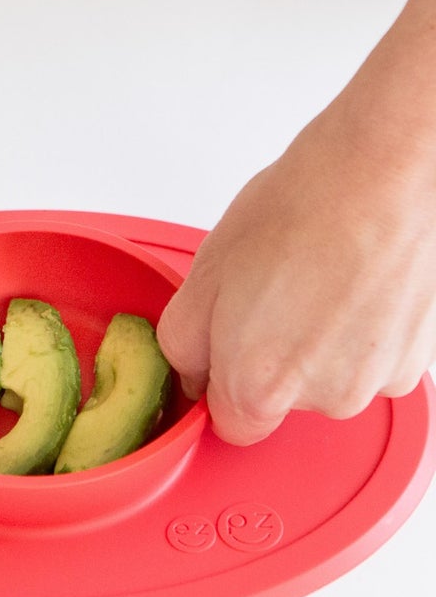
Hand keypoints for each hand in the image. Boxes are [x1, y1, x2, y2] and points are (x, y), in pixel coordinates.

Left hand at [157, 101, 435, 444]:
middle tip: (275, 293)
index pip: (230, 426)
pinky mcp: (414, 360)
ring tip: (319, 280)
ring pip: (328, 380)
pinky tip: (354, 285)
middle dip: (271, 358)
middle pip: (282, 402)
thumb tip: (192, 374)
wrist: (385, 171)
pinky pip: (370, 361)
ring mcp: (374, 382)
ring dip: (318, 344)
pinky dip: (360, 333)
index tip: (228, 347)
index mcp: (258, 387)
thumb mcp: (204, 274)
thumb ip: (183, 347)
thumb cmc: (302, 209)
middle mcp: (321, 400)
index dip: (224, 383)